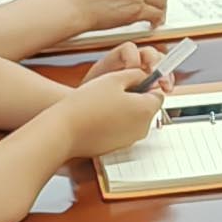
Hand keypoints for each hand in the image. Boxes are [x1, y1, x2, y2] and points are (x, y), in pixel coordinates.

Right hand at [57, 46, 176, 154]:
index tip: (132, 81)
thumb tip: (144, 75)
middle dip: (134, 98)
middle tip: (113, 92)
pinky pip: (121, 131)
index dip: (145, 85)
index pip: (158, 93)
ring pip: (133, 119)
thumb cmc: (86, 105)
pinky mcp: (117, 147)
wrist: (63, 131)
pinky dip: (113, 124)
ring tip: (101, 105)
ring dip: (123, 111)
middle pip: (146, 108)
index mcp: (146, 109)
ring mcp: (130, 140)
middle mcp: (143, 128)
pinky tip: (96, 118)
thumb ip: (136, 74)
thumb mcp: (114, 78)